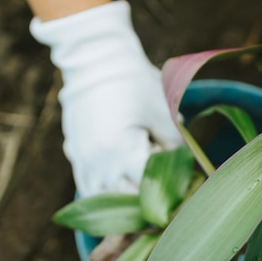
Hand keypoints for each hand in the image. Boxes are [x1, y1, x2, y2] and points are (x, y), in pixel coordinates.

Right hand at [31, 1, 182, 196]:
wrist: (94, 58)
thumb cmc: (134, 82)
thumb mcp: (163, 112)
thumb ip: (176, 146)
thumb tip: (186, 169)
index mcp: (122, 154)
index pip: (150, 192)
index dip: (169, 192)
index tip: (183, 188)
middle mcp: (99, 164)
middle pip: (126, 202)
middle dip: (148, 199)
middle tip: (166, 188)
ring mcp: (83, 161)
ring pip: (104, 201)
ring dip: (124, 200)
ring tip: (141, 190)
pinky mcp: (75, 154)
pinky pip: (87, 187)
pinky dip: (104, 193)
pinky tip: (119, 185)